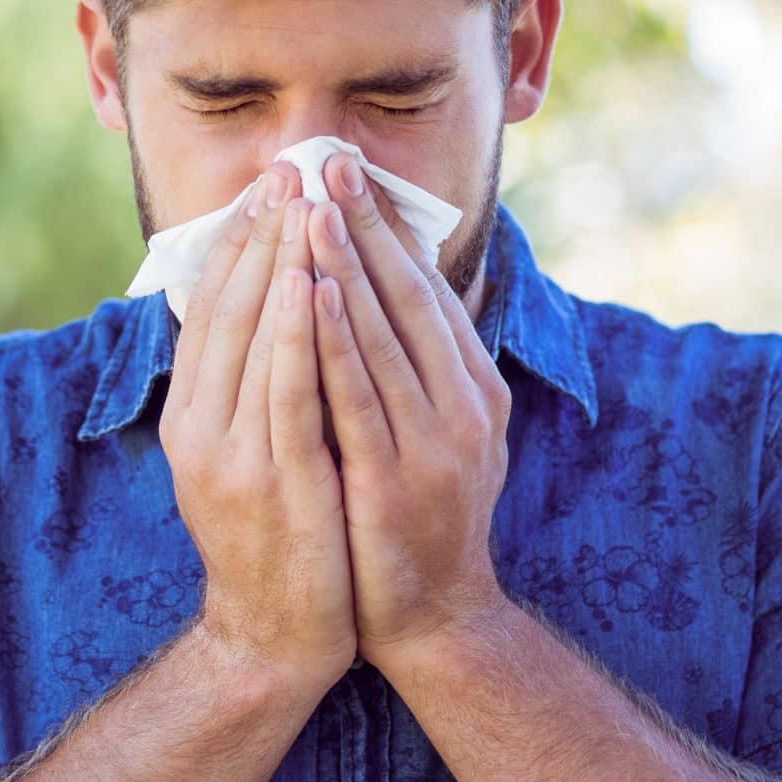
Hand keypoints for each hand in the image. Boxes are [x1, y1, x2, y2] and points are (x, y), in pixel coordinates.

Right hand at [161, 161, 356, 691]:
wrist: (274, 637)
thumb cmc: (273, 536)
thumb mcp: (240, 453)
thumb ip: (245, 388)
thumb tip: (264, 309)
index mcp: (191, 414)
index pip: (212, 308)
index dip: (240, 241)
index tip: (269, 184)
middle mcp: (200, 426)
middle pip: (229, 309)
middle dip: (262, 234)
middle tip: (289, 168)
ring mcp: (233, 454)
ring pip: (255, 338)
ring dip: (279, 263)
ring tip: (302, 201)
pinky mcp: (274, 480)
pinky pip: (286, 391)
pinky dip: (295, 333)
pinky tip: (311, 284)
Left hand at [304, 152, 515, 669]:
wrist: (435, 621)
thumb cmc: (416, 518)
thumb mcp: (432, 431)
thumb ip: (415, 368)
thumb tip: (375, 289)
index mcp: (474, 387)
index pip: (425, 287)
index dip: (384, 226)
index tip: (347, 170)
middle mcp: (464, 404)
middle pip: (407, 295)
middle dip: (363, 224)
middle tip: (327, 160)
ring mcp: (435, 442)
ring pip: (382, 335)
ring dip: (344, 265)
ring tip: (309, 207)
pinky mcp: (397, 479)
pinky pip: (357, 395)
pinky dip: (333, 338)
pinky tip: (307, 294)